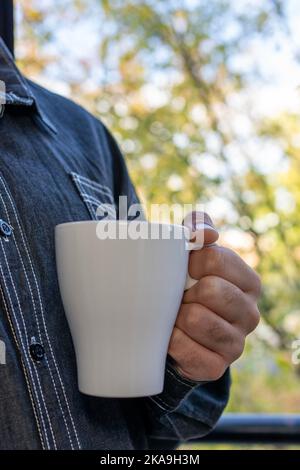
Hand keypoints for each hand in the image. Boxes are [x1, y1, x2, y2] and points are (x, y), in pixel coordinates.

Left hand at [168, 212, 260, 381]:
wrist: (179, 332)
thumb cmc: (188, 286)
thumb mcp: (194, 252)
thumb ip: (198, 227)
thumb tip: (205, 231)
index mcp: (249, 282)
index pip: (216, 259)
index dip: (190, 262)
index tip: (184, 270)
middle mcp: (250, 314)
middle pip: (210, 289)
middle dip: (186, 291)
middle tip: (180, 297)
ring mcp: (236, 344)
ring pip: (195, 319)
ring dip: (176, 316)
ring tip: (176, 316)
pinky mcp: (216, 367)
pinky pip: (185, 348)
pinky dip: (171, 340)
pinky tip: (172, 337)